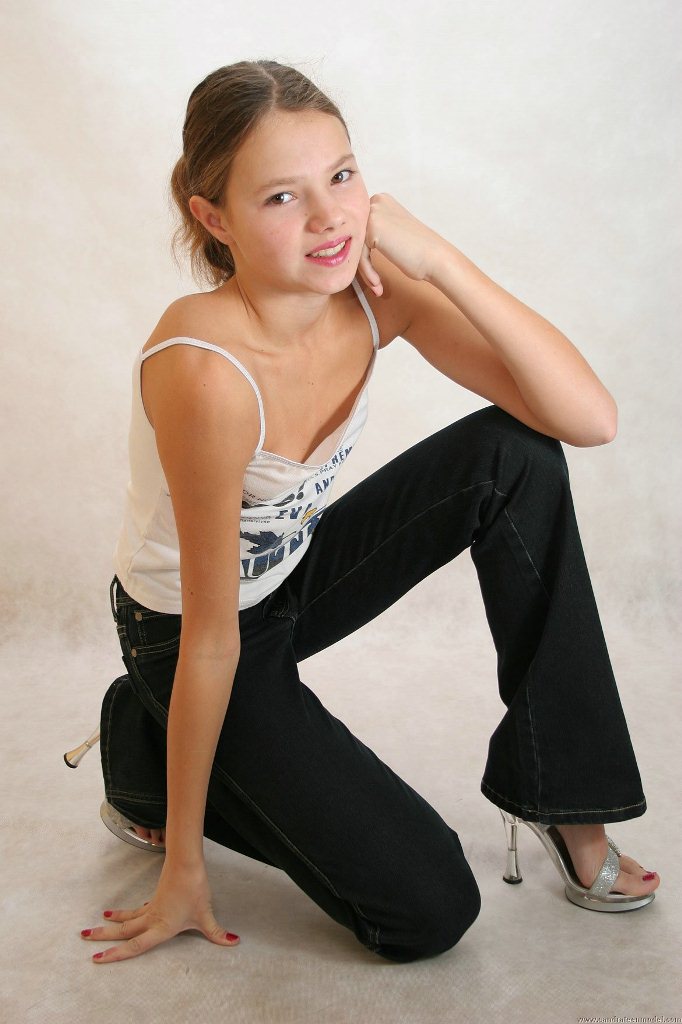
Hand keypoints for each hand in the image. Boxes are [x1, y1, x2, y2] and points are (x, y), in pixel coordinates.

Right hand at [81, 857, 239, 962]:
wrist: (187, 862)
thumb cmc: (194, 889)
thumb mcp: (206, 915)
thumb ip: (217, 933)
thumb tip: (233, 942)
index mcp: (161, 927)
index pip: (136, 945)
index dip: (117, 953)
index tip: (98, 957)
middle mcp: (153, 918)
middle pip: (124, 931)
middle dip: (104, 936)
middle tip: (84, 937)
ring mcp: (152, 906)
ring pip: (128, 919)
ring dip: (113, 923)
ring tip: (97, 924)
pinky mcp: (156, 896)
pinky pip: (138, 910)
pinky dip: (128, 914)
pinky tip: (123, 915)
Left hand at [357, 193, 448, 296]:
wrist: (436, 258)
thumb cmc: (419, 251)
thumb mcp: (393, 233)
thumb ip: (374, 231)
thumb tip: (350, 241)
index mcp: (382, 200)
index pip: (359, 229)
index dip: (364, 253)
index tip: (372, 272)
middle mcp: (376, 201)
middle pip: (355, 237)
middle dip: (362, 261)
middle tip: (374, 281)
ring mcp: (374, 213)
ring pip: (355, 247)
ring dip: (365, 270)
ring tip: (377, 284)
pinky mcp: (372, 228)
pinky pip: (359, 255)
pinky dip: (367, 272)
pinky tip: (378, 283)